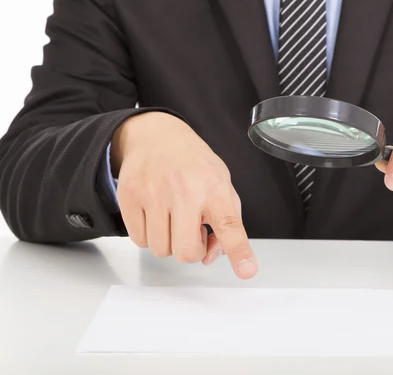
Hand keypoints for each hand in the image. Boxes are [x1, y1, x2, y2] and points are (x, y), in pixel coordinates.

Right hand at [111, 112, 257, 278]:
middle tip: (193, 231)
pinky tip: (156, 215)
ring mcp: (154, 194)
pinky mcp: (130, 197)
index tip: (247, 270)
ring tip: (174, 218)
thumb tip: (212, 255)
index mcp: (214, 188)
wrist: (156, 136)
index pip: (229, 225)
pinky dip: (149, 235)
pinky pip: (139, 240)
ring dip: (169, 242)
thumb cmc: (194, 165)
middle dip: (192, 251)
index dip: (239, 250)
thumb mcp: (222, 184)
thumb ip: (227, 222)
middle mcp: (185, 191)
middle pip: (186, 252)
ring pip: (161, 250)